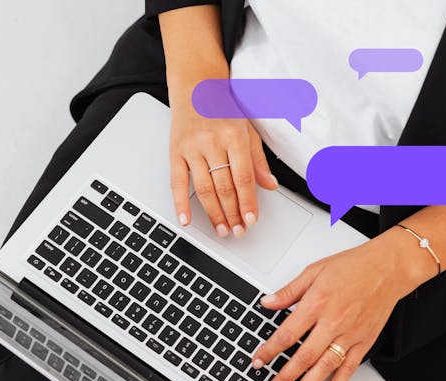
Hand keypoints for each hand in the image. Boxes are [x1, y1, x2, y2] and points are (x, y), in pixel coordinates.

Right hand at [168, 105, 277, 236]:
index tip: (251, 220)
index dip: (247, 202)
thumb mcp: (248, 129)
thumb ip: (258, 160)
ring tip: (221, 230)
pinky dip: (180, 203)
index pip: (243, 177)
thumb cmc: (223, 107)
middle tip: (238, 231)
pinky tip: (186, 219)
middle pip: (224, 187)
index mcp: (234, 136)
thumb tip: (270, 185)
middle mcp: (212, 142)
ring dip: (213, 214)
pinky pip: (177, 182)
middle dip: (232, 214)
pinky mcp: (175, 151)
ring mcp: (192, 147)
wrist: (195, 85)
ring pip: (204, 188)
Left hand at [250, 235, 431, 380]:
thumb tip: (267, 303)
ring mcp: (350, 334)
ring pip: (325, 366)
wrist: (388, 268)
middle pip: (304, 356)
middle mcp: (333, 321)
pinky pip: (350, 367)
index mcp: (317, 303)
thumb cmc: (354, 266)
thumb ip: (290, 291)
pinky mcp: (364, 341)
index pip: (287, 334)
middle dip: (285, 377)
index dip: (269, 350)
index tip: (258, 361)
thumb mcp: (315, 271)